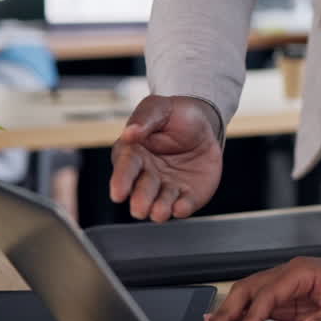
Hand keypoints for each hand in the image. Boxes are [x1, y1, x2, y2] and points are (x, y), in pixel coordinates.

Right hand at [109, 94, 222, 221]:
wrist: (203, 125)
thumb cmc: (174, 115)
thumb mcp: (159, 108)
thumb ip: (145, 119)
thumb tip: (130, 132)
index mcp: (133, 154)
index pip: (125, 168)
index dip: (121, 181)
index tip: (118, 193)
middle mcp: (147, 175)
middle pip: (142, 190)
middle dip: (140, 200)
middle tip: (140, 209)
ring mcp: (167, 187)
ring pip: (161, 202)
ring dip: (159, 209)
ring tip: (159, 213)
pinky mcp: (188, 194)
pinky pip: (184, 203)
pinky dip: (182, 208)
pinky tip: (181, 209)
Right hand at [197, 257, 320, 320]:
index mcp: (302, 271)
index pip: (268, 293)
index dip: (251, 316)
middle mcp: (287, 275)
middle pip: (247, 290)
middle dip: (225, 312)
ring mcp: (282, 287)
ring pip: (245, 296)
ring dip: (225, 314)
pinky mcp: (282, 301)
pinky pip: (254, 307)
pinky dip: (236, 316)